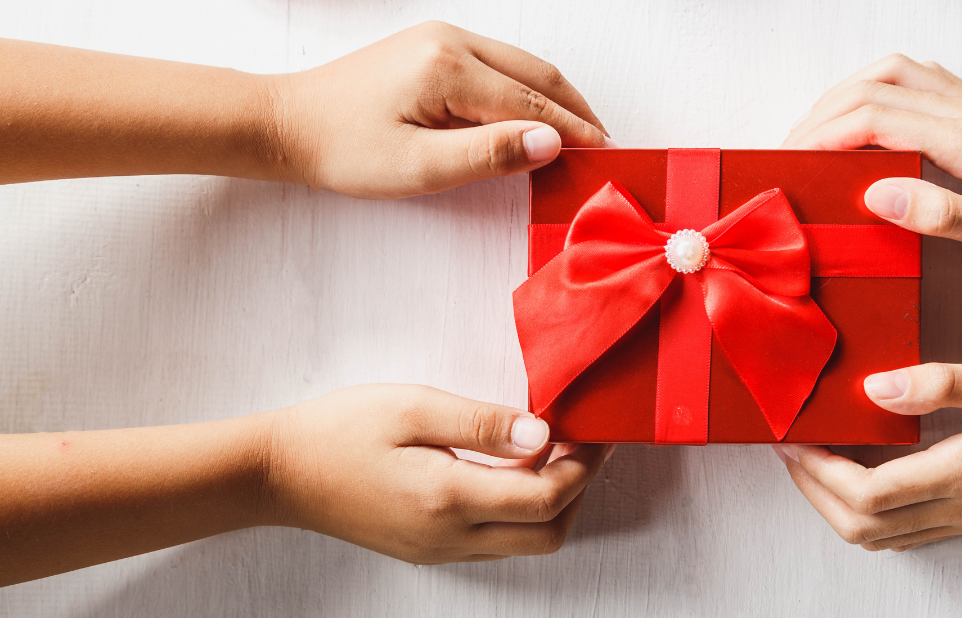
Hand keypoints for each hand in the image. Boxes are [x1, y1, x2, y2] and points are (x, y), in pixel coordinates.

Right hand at [264, 384, 612, 563]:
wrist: (278, 474)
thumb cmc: (340, 430)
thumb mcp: (413, 406)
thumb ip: (483, 423)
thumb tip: (544, 434)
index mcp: (448, 498)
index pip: (546, 498)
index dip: (584, 466)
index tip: (596, 432)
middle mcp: (449, 537)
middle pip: (548, 534)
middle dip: (578, 492)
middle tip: (582, 445)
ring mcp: (439, 551)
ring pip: (524, 544)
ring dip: (550, 505)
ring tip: (548, 453)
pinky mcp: (428, 552)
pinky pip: (495, 543)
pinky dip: (518, 513)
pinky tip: (508, 472)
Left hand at [270, 21, 611, 198]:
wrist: (291, 124)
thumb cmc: (345, 150)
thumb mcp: (419, 167)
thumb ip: (488, 155)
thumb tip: (550, 142)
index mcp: (449, 68)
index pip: (531, 102)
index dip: (572, 132)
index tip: (604, 156)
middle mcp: (451, 41)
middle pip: (535, 74)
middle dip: (575, 110)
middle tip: (604, 146)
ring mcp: (442, 40)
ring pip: (520, 66)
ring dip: (554, 99)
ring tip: (580, 135)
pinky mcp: (433, 49)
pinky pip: (497, 66)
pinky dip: (526, 91)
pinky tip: (535, 117)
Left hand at [774, 361, 961, 549]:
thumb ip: (943, 383)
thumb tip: (877, 387)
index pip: (870, 493)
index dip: (820, 471)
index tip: (795, 440)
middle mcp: (959, 508)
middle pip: (860, 526)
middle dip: (813, 491)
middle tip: (790, 450)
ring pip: (877, 538)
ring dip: (832, 505)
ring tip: (810, 462)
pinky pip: (899, 534)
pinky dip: (862, 513)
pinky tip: (853, 479)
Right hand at [783, 54, 961, 272]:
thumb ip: (944, 216)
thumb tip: (878, 197)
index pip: (876, 117)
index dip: (823, 136)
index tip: (791, 162)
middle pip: (873, 87)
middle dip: (819, 117)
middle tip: (788, 154)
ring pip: (890, 74)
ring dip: (842, 98)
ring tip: (812, 136)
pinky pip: (913, 80)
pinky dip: (871, 93)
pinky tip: (860, 122)